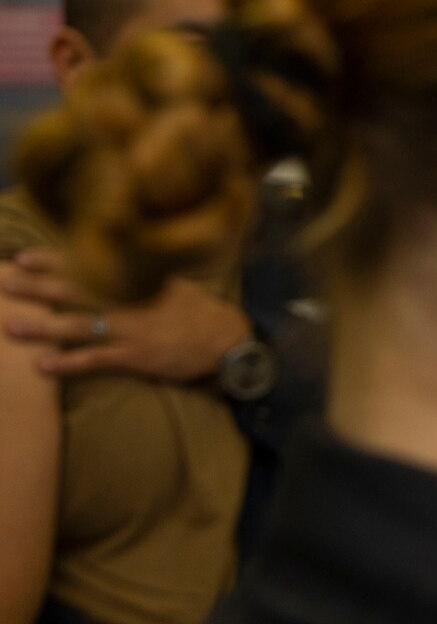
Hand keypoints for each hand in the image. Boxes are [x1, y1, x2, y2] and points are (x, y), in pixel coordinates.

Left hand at [3, 249, 249, 382]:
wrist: (227, 341)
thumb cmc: (199, 312)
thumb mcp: (172, 282)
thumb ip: (141, 275)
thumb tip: (116, 265)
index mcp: (138, 280)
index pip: (89, 265)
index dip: (53, 260)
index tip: (22, 257)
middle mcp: (129, 302)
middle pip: (74, 292)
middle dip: (35, 287)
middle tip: (3, 282)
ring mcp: (131, 329)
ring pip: (77, 326)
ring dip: (41, 326)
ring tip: (9, 326)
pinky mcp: (134, 356)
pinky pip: (93, 360)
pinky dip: (66, 363)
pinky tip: (41, 366)